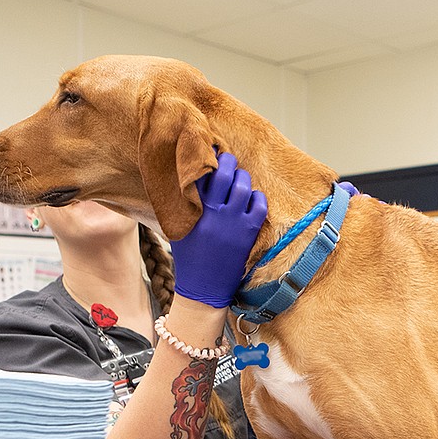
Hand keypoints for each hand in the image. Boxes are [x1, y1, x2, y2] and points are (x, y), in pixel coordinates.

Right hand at [171, 152, 268, 307]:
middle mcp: (211, 212)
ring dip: (243, 177)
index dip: (203, 156)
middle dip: (228, 160)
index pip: (197, 172)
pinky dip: (257, 197)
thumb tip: (186, 176)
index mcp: (191, 209)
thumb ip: (181, 203)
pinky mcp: (248, 233)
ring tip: (241, 178)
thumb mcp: (178, 227)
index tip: (208, 149)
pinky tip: (252, 199)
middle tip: (228, 158)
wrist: (203, 289)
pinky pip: (259, 205)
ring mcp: (231, 222)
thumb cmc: (190, 257)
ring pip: (243, 186)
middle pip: (224, 173)